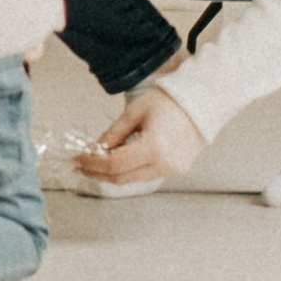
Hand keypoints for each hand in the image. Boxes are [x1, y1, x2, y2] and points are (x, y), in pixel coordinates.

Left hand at [76, 81, 203, 186]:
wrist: (202, 101)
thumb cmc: (170, 101)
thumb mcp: (134, 113)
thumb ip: (113, 134)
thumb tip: (93, 149)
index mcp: (154, 148)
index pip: (114, 165)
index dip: (92, 163)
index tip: (77, 159)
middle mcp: (164, 164)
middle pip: (121, 177)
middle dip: (97, 172)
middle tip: (80, 165)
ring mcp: (172, 170)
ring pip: (133, 179)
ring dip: (112, 173)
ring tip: (95, 163)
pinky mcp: (177, 170)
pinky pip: (146, 175)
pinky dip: (129, 170)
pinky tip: (117, 161)